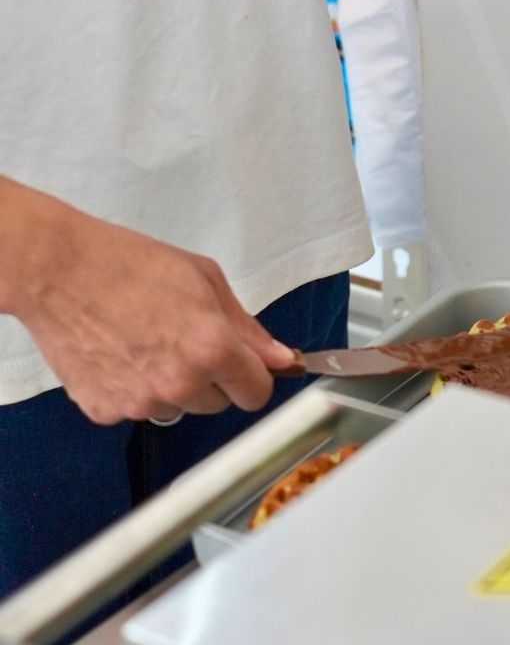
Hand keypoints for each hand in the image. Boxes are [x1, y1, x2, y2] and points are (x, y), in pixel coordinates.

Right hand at [0, 177, 295, 424]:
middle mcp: (179, 383)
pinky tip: (122, 353)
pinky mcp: (104, 411)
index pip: (256, 394)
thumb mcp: (206, 281)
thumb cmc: (132, 265)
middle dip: (215, 377)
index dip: (255, 377)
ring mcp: (139, 402)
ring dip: (175, 385)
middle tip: (188, 339)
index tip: (248, 366)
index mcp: (212, 349)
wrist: (60, 271)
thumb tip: (281, 358)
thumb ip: (248, 328)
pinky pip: (138, 409)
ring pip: (179, 407)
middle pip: (219, 403)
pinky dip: (136, 388)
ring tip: (149, 341)